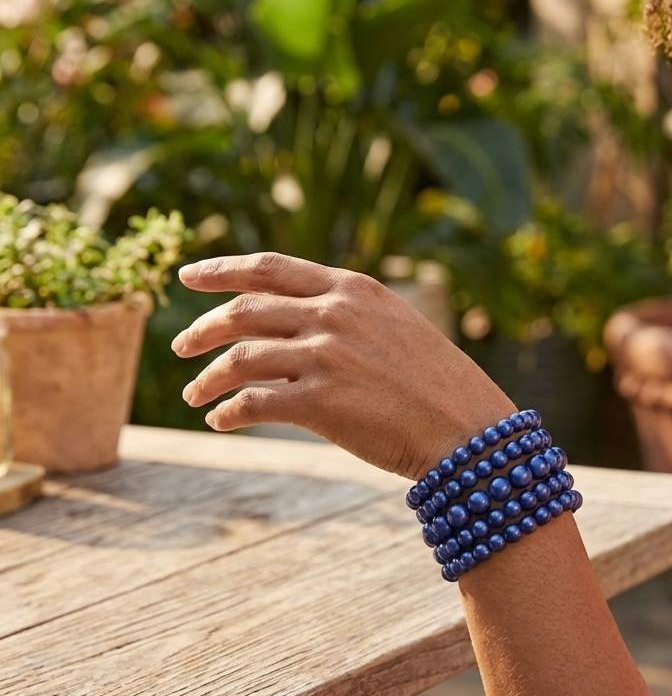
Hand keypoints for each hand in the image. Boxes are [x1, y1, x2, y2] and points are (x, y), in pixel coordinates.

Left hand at [170, 252, 513, 480]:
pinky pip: (253, 403)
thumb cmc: (437, 382)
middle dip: (201, 328)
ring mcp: (326, 356)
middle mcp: (334, 314)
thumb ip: (348, 313)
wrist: (468, 429)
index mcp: (353, 288)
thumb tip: (296, 317)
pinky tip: (220, 420)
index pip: (269, 267)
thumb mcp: (395, 325)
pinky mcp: (320, 402)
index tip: (188, 277)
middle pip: (244, 309)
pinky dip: (228, 412)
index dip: (221, 269)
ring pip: (240, 357)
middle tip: (178, 345)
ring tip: (193, 394)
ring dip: (207, 377)